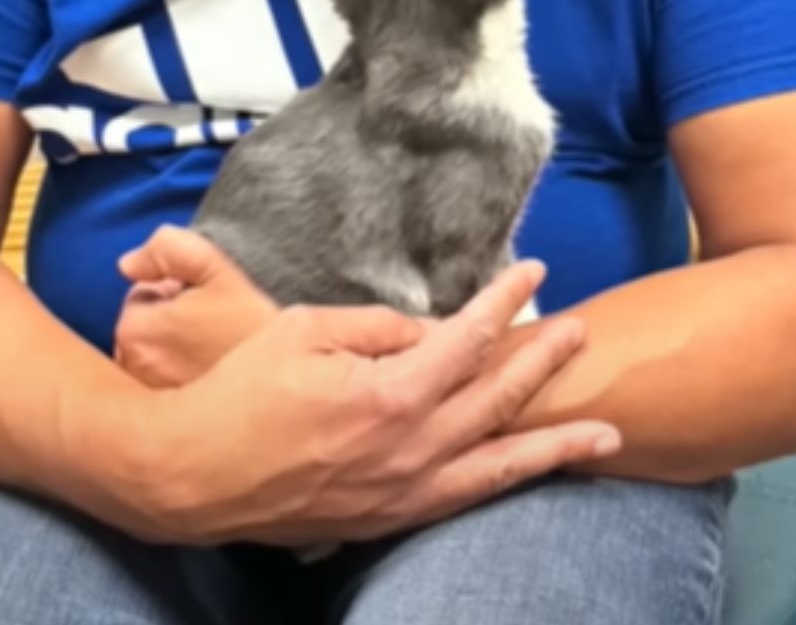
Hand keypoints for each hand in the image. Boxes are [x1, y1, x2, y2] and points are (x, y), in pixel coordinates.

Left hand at [114, 227, 278, 387]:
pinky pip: (161, 385)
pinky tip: (209, 375)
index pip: (142, 294)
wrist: (284, 382)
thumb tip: (128, 264)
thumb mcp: (217, 269)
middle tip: (214, 325)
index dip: (178, 290)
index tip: (209, 302)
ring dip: (172, 349)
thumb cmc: (252, 325)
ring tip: (215, 351)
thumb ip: (169, 249)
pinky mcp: (160, 422)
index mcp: (134, 330)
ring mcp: (143, 398)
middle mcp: (129, 369)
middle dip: (170, 321)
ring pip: (152, 356)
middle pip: (144, 327)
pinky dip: (178, 377)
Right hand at [130, 261, 620, 548]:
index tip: (534, 273)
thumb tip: (430, 330)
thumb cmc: (240, 391)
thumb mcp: (304, 330)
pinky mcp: (386, 521)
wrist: (189, 476)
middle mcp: (408, 450)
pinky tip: (529, 474)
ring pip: (497, 467)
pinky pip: (462, 502)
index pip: (468, 340)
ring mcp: (401, 493)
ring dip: (555, 446)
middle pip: (497, 399)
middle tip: (580, 332)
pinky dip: (504, 484)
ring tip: (606, 436)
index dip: (506, 303)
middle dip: (544, 362)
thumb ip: (377, 328)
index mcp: (387, 395)